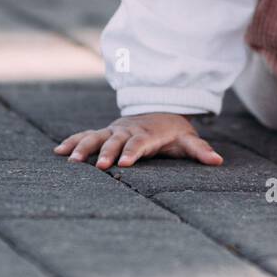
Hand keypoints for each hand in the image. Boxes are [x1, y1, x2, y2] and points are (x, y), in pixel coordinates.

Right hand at [53, 113, 223, 169]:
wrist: (158, 110)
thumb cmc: (173, 132)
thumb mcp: (188, 139)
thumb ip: (200, 151)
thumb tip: (218, 161)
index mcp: (148, 134)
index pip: (140, 143)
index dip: (133, 152)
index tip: (125, 163)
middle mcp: (128, 131)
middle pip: (115, 141)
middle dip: (106, 152)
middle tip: (98, 166)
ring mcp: (114, 131)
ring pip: (96, 137)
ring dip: (83, 147)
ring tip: (70, 161)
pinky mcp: (104, 133)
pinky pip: (85, 135)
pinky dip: (72, 141)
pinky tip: (58, 152)